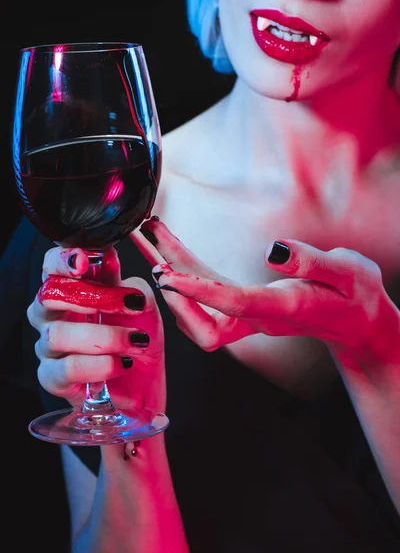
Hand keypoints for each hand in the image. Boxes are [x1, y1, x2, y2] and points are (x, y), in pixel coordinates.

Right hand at [27, 246, 165, 413]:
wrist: (146, 378)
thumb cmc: (137, 335)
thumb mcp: (141, 304)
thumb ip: (124, 282)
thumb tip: (108, 257)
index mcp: (70, 289)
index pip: (51, 266)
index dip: (62, 260)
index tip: (84, 260)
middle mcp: (51, 315)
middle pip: (48, 296)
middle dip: (91, 297)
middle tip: (127, 304)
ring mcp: (48, 347)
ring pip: (58, 334)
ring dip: (105, 337)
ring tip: (135, 341)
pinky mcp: (53, 378)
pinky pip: (67, 368)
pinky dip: (100, 365)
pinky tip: (121, 363)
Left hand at [132, 218, 399, 362]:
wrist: (357, 320)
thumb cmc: (356, 295)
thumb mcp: (348, 272)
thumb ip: (312, 262)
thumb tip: (272, 250)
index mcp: (282, 309)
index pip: (232, 304)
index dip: (196, 291)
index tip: (164, 274)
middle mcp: (258, 318)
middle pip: (200, 317)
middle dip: (168, 283)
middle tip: (143, 240)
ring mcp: (249, 315)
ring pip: (197, 306)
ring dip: (169, 271)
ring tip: (148, 233)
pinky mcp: (245, 306)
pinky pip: (206, 293)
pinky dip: (184, 271)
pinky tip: (171, 248)